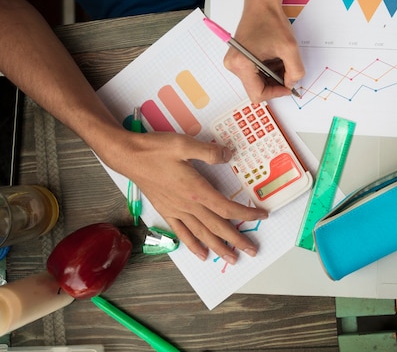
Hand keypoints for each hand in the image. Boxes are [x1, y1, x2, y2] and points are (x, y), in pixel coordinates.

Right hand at [109, 130, 267, 262]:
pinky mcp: (167, 211)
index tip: (261, 216)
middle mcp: (188, 205)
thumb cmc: (155, 150)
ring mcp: (177, 210)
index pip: (227, 208)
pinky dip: (193, 245)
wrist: (129, 157)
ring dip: (218, 247)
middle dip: (237, 240)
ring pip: (202, 234)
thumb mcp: (184, 144)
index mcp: (196, 190)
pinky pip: (182, 233)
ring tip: (232, 258)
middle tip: (253, 251)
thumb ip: (209, 151)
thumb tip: (229, 155)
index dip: (246, 214)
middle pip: (218, 227)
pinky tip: (201, 254)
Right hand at [224, 5, 304, 102]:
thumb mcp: (290, 48)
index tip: (288, 86)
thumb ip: (295, 72)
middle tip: (287, 71)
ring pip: (257, 82)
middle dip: (275, 83)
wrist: (261, 4)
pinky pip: (255, 74)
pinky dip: (268, 70)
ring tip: (281, 59)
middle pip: (256, 89)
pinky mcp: (238, 59)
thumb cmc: (270, 21)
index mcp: (241, 64)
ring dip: (272, 76)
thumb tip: (291, 84)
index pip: (258, 94)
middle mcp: (233, 66)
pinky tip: (274, 57)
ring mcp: (234, 63)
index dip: (276, 93)